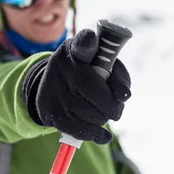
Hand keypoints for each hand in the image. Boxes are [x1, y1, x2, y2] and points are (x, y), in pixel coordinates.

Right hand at [23, 29, 131, 143]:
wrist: (50, 85)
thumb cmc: (87, 72)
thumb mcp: (102, 63)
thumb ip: (119, 75)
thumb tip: (124, 96)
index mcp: (77, 48)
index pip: (83, 42)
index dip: (88, 41)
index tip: (91, 38)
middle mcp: (63, 66)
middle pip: (97, 92)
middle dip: (113, 106)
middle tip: (115, 107)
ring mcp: (55, 90)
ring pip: (93, 115)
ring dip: (104, 118)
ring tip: (101, 113)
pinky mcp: (50, 112)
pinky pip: (81, 130)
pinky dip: (97, 134)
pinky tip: (103, 134)